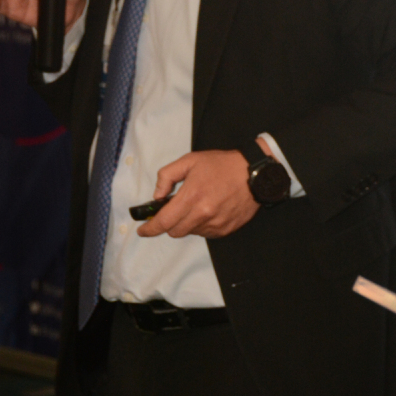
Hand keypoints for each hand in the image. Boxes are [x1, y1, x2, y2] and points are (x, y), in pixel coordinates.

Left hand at [136, 149, 259, 238]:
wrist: (253, 173)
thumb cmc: (221, 165)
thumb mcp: (190, 161)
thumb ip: (167, 176)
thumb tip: (157, 196)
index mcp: (191, 197)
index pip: (163, 222)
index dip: (150, 229)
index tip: (142, 230)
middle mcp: (202, 215)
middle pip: (174, 231)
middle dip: (169, 223)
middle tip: (174, 210)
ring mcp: (215, 224)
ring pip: (190, 232)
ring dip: (187, 223)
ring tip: (197, 205)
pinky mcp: (225, 230)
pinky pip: (205, 234)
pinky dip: (201, 225)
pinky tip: (208, 210)